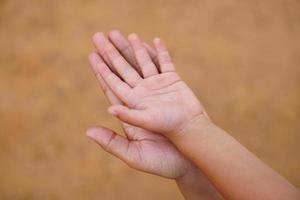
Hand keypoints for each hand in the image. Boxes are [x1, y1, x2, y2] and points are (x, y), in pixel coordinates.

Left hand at [88, 30, 194, 177]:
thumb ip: (113, 142)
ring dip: (133, 48)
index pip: (112, 86)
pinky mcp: (174, 85)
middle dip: (111, 53)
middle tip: (100, 36)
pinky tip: (154, 41)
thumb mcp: (135, 155)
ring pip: (142, 63)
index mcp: (130, 111)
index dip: (101, 71)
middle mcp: (142, 97)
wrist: (191, 157)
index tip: (92, 55)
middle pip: (123, 70)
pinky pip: (166, 64)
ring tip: (124, 33)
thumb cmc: (164, 161)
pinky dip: (160, 52)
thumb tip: (89, 131)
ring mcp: (158, 90)